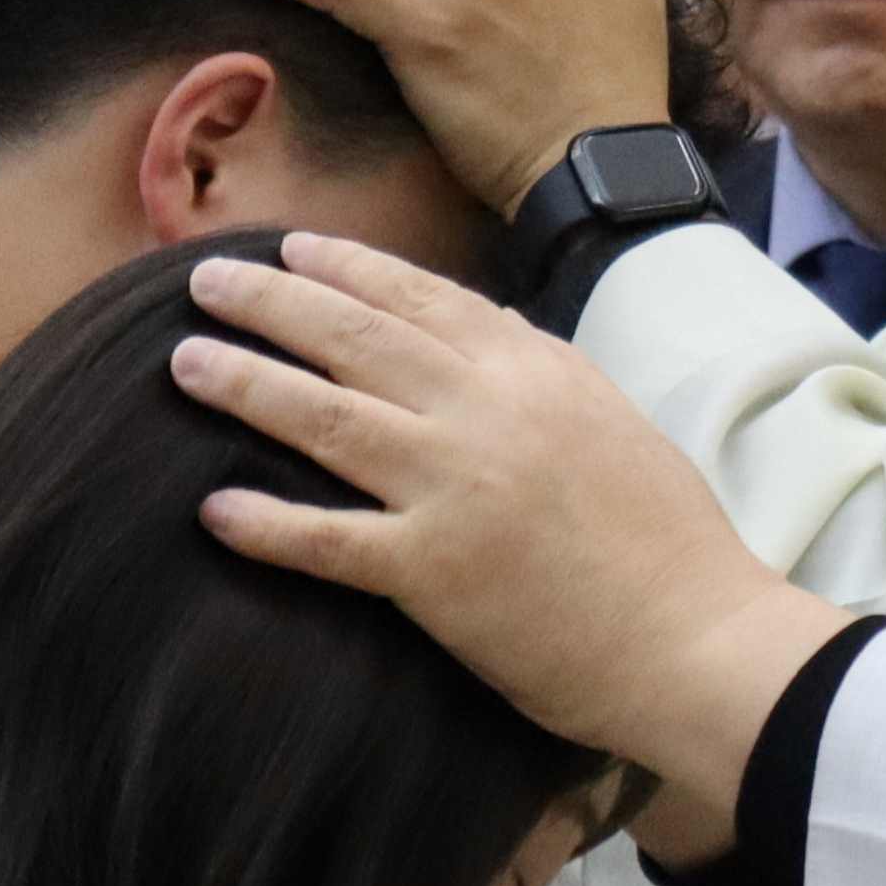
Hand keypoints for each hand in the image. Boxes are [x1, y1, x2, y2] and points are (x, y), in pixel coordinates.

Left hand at [178, 239, 847, 815]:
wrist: (700, 637)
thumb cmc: (670, 541)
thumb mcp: (614, 422)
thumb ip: (543, 372)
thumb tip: (487, 329)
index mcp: (535, 371)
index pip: (421, 298)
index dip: (346, 268)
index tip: (291, 249)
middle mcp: (486, 412)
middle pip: (354, 339)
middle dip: (270, 302)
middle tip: (204, 281)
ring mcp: (455, 489)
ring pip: (325, 419)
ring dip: (246, 385)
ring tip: (185, 363)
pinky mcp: (433, 574)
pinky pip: (328, 541)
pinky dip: (267, 524)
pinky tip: (212, 508)